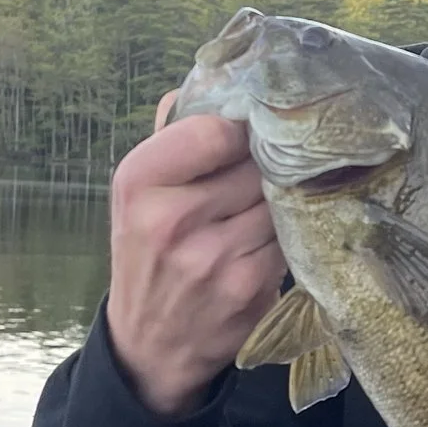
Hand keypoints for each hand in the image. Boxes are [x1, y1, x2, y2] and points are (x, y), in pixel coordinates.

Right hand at [105, 91, 286, 417]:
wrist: (151, 345)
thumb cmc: (148, 254)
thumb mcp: (138, 194)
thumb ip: (172, 137)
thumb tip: (207, 81)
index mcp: (140, 183)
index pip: (215, 130)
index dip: (242, 129)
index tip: (249, 133)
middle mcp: (172, 220)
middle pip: (256, 163)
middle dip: (269, 164)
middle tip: (273, 165)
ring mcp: (213, 257)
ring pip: (280, 199)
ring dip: (285, 198)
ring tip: (272, 201)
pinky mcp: (249, 288)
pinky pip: (289, 238)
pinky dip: (288, 234)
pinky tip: (274, 237)